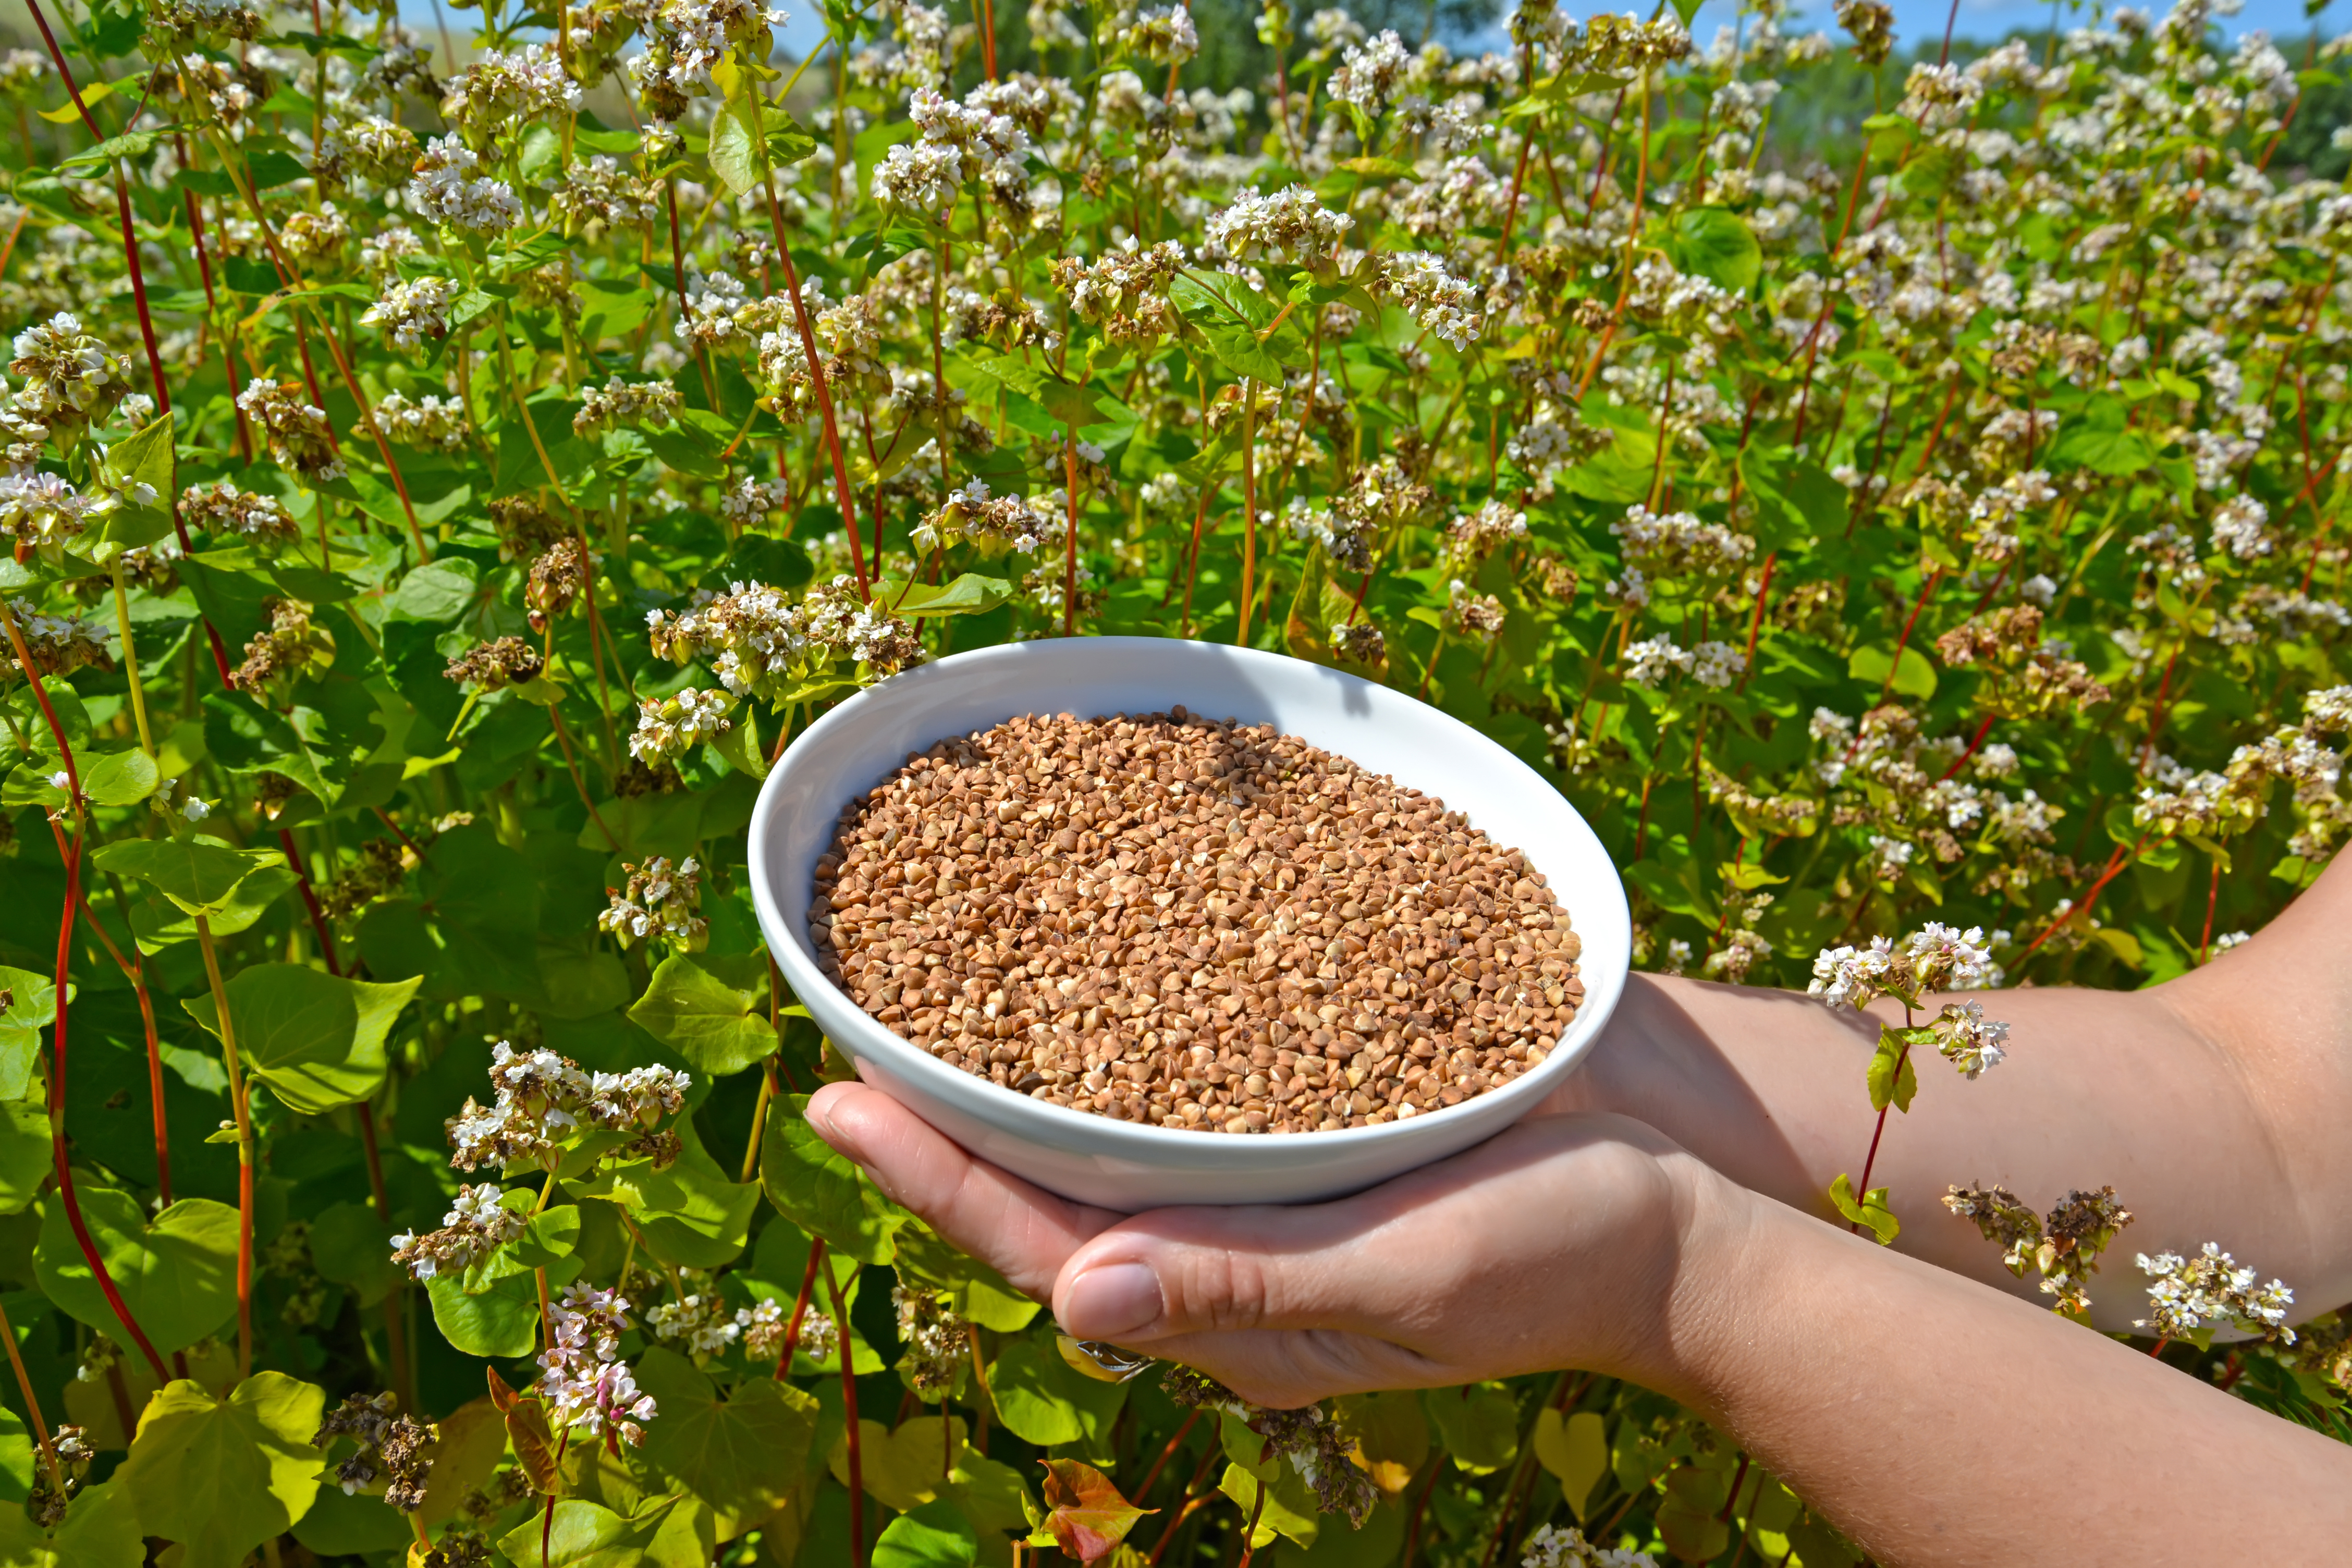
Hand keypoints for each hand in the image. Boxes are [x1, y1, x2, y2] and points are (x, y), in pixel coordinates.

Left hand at [808, 1079, 1738, 1408]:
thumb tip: (1077, 1296)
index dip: (935, 1181)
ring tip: (928, 989)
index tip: (836, 1105)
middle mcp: (1232, 1252)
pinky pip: (1194, 1080)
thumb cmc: (1559, 1253)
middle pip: (1052, 1190)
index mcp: (1237, 1313)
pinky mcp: (1318, 1124)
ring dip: (1015, 1067)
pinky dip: (1127, 1025)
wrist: (1686, 1204)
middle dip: (945, 1122)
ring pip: (1110, 1130)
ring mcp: (1272, 1187)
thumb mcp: (1404, 1279)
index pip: (1047, 1252)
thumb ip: (1244, 1289)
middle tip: (841, 1037)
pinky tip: (1084, 964)